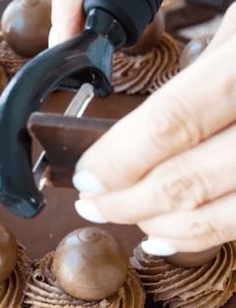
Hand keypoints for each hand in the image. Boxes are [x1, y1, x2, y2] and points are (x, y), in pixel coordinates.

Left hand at [71, 3, 235, 254]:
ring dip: (163, 225)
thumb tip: (133, 134)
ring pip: (221, 215)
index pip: (169, 124)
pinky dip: (207, 232)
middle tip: (92, 203)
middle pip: (187, 180)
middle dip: (126, 201)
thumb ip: (201, 75)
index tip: (85, 173)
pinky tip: (175, 230)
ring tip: (128, 218)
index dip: (117, 159)